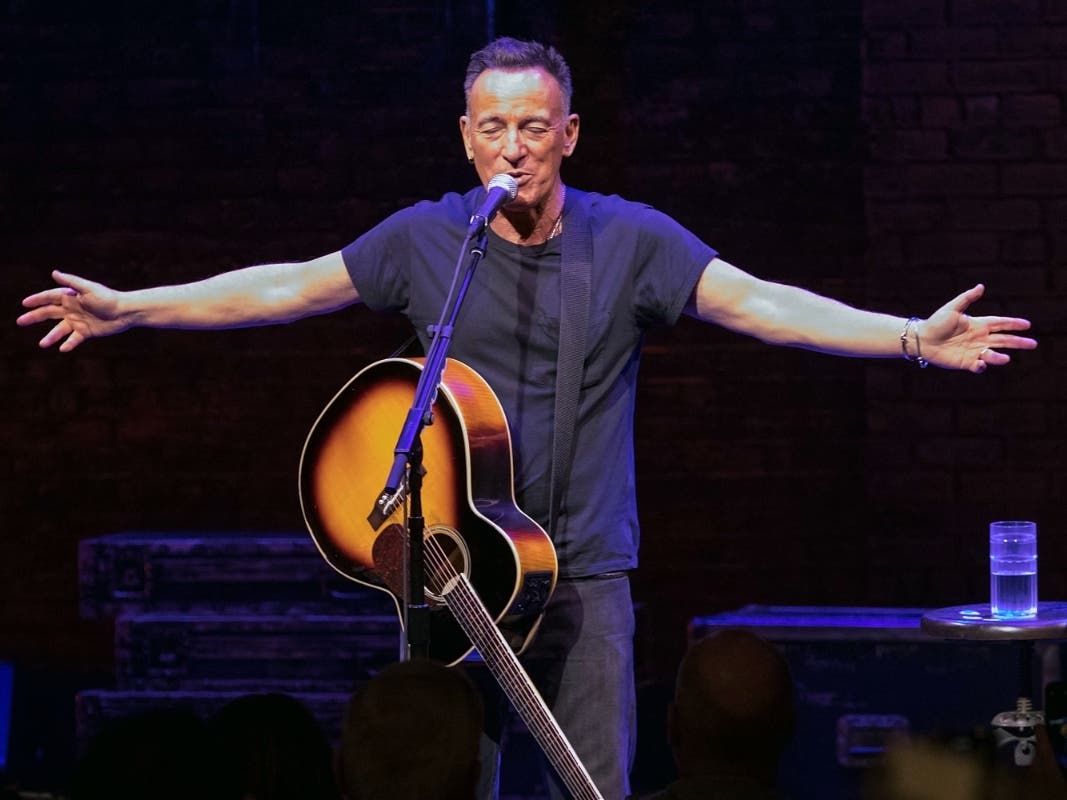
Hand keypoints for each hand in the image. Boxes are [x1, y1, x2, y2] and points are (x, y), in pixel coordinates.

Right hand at [17, 270, 127, 351]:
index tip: (24, 303)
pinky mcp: (87, 332)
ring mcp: (78, 321)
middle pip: (49, 313)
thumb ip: (71, 282)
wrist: (125, 312)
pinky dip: (68, 344)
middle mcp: (72, 309)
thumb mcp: (88, 288)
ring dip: (51, 336)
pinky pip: (74, 339)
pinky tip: (62, 349)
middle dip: (34, 317)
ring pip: (60, 329)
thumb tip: (54, 273)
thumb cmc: (108, 298)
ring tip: (42, 344)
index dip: (37, 300)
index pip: (49, 297)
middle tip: (20, 321)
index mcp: (70, 296)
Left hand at [919, 284, 1036, 372]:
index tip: (1027, 325)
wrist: (921, 339)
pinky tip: (981, 363)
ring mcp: (973, 351)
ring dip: (1000, 357)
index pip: (1000, 323)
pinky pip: (977, 365)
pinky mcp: (965, 362)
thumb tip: (981, 286)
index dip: (1013, 324)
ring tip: (1006, 358)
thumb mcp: (952, 308)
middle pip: (1003, 340)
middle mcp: (979, 338)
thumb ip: (967, 299)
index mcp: (978, 324)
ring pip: (992, 354)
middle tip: (1033, 344)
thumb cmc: (935, 322)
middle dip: (1018, 342)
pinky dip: (981, 366)